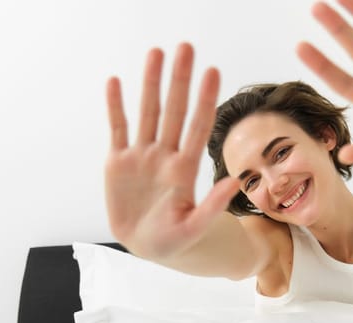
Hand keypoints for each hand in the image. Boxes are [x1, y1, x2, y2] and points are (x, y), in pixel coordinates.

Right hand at [104, 43, 239, 257]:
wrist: (147, 245)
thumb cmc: (175, 240)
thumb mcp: (194, 228)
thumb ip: (212, 206)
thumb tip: (236, 181)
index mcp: (184, 169)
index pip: (198, 126)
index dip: (206, 99)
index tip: (213, 71)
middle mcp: (165, 155)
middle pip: (174, 110)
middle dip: (180, 79)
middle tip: (185, 47)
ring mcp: (142, 156)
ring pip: (147, 112)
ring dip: (150, 83)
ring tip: (155, 52)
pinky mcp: (118, 163)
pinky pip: (117, 128)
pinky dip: (115, 106)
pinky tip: (115, 82)